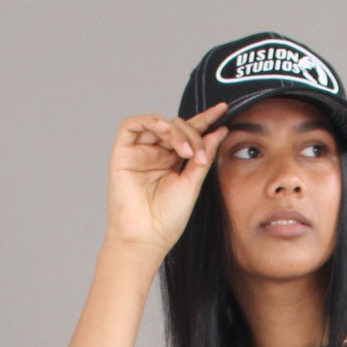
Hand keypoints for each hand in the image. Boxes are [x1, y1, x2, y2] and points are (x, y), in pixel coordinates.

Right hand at [106, 102, 230, 256]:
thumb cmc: (168, 219)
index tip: (223, 109)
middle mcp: (157, 153)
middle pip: (177, 127)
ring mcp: (140, 152)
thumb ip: (204, 156)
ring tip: (185, 151)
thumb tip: (219, 132)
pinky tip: (163, 129)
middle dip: (192, 135)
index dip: (205, 120)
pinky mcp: (123, 152)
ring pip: (159, 124)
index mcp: (174, 161)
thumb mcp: (192, 184)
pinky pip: (132, 125)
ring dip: (175, 131)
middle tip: (198, 156)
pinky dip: (149, 121)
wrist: (147, 237)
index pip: (190, 134)